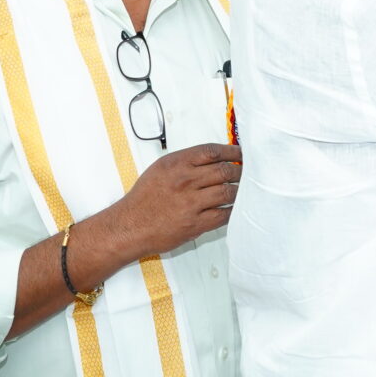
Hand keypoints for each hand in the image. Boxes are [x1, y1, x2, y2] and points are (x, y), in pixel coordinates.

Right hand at [92, 142, 239, 262]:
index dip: (232, 151)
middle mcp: (184, 181)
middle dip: (240, 171)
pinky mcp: (195, 224)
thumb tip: (215, 157)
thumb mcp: (160, 169)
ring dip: (239, 190)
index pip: (212, 151)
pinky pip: (223, 214)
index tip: (241, 153)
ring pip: (228, 192)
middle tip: (246, 172)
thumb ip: (186, 162)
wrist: (129, 226)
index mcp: (176, 164)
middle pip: (224, 170)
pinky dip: (232, 210)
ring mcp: (191, 203)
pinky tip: (233, 207)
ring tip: (242, 189)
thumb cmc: (145, 198)